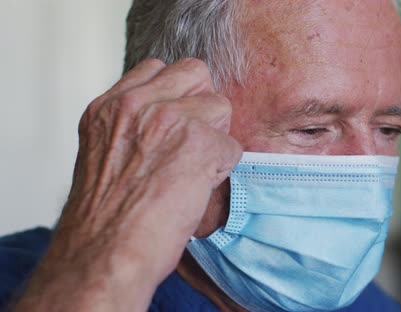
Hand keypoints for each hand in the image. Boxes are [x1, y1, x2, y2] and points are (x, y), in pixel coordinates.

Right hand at [12, 58, 241, 311]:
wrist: (106, 253)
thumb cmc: (106, 217)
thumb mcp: (105, 154)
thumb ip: (134, 127)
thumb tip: (171, 121)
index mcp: (109, 107)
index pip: (157, 68)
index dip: (175, 94)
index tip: (176, 119)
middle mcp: (137, 104)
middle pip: (195, 73)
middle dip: (201, 104)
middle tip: (193, 141)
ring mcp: (169, 119)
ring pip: (220, 106)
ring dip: (215, 139)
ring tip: (194, 171)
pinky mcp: (200, 142)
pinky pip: (232, 145)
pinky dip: (223, 169)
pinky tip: (199, 188)